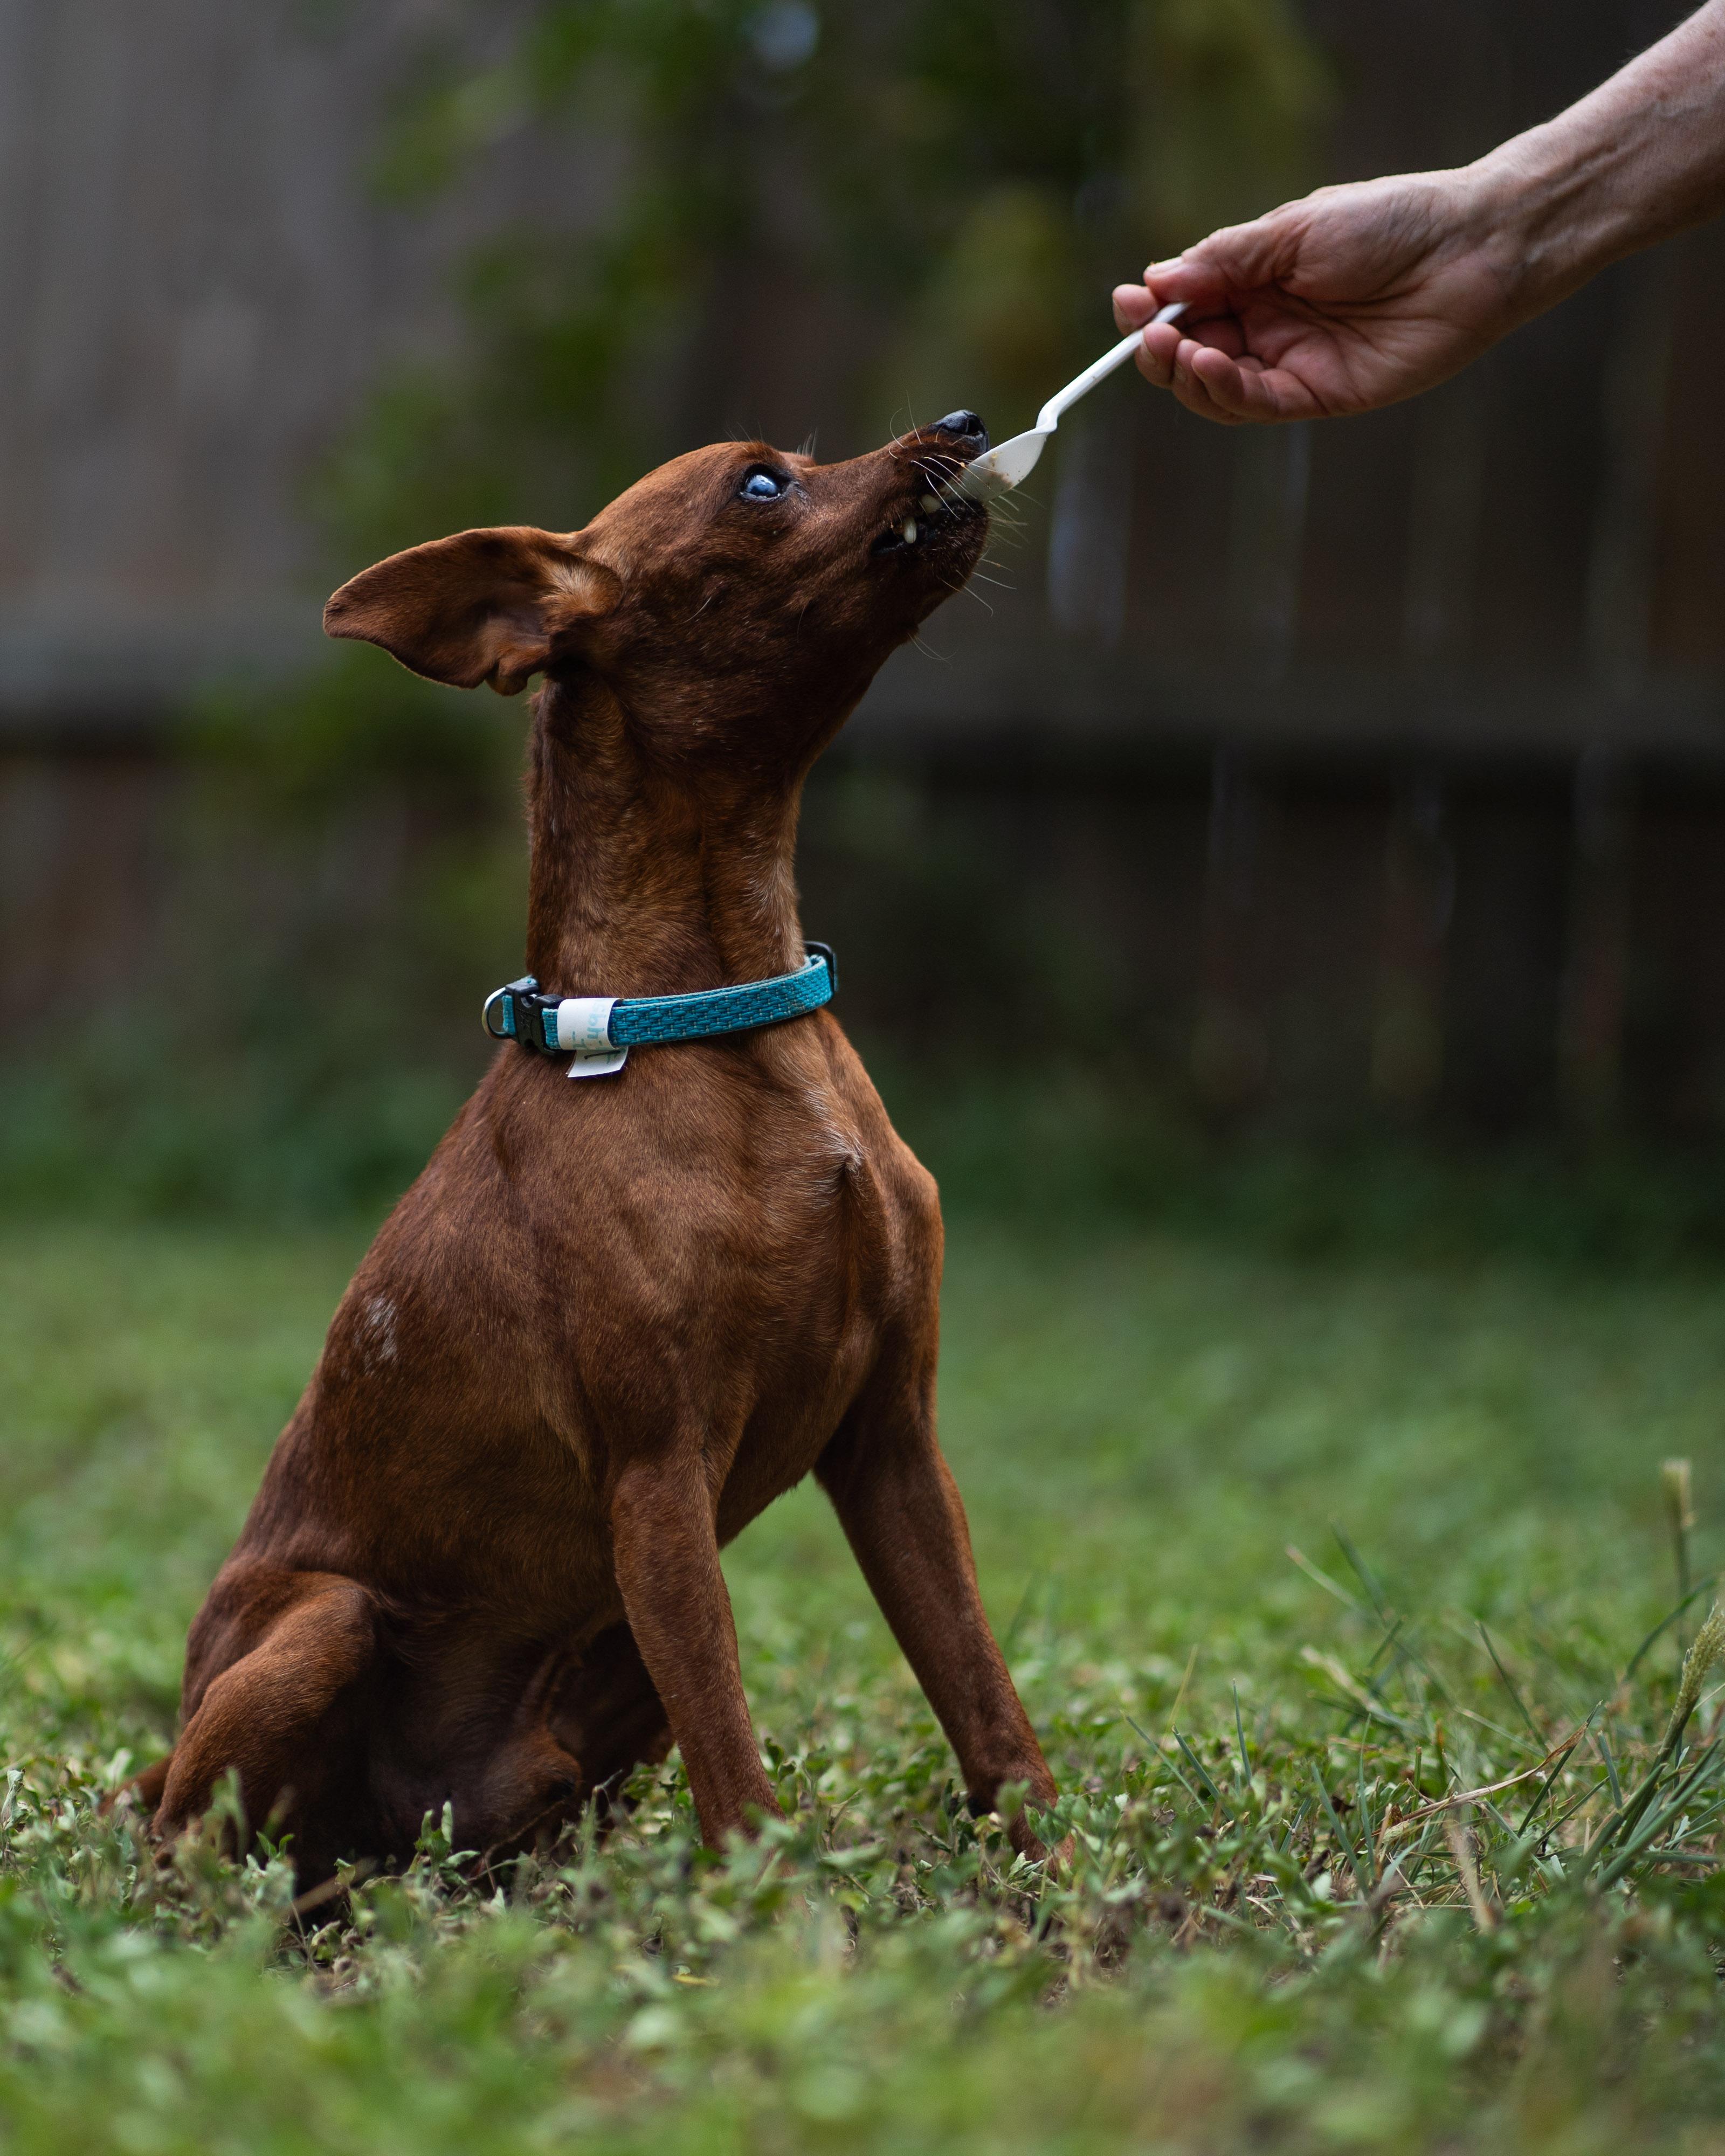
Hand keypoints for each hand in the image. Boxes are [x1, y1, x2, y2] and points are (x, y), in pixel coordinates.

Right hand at [1113, 169, 1523, 424]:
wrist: (1471, 248)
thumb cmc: (1392, 221)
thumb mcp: (1294, 229)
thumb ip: (1228, 259)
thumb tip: (1159, 279)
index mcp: (1258, 280)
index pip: (1188, 305)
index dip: (1152, 309)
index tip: (1129, 300)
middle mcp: (1269, 327)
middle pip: (1191, 353)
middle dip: (1158, 347)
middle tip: (1147, 331)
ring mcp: (1291, 365)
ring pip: (1215, 388)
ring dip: (1184, 372)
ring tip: (1173, 347)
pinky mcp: (1319, 397)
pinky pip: (1256, 405)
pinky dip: (1224, 390)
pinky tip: (1209, 365)